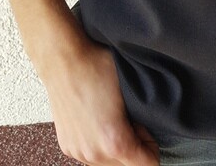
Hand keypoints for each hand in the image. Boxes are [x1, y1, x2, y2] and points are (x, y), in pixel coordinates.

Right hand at [40, 33, 159, 164]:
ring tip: (114, 118)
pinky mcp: (67, 145)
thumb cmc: (97, 68)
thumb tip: (147, 129)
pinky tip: (98, 121)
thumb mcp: (131, 90)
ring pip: (108, 163)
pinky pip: (92, 156)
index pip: (147, 165)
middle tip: (130, 120)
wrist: (64, 60)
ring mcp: (78, 151)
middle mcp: (94, 153)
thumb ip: (144, 118)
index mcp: (114, 142)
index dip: (151, 146)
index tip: (145, 128)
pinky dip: (99, 145)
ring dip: (116, 148)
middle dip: (134, 147)